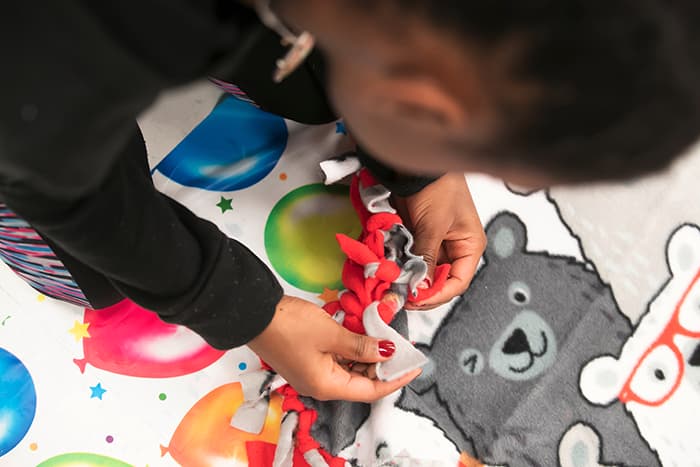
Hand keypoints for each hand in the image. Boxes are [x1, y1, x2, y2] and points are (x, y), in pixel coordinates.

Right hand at [248, 296, 420, 401]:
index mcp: (327, 385)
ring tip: (385, 337)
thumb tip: (387, 353)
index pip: (371, 390)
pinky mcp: (307, 359)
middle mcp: (321, 385)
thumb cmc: (290, 326)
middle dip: (383, 365)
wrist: (252, 313)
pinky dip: (353, 350)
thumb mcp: (332, 334)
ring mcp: (313, 373)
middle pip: (361, 381)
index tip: (415, 367)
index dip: (395, 379)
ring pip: (350, 369)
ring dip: (368, 356)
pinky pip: (338, 360)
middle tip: (401, 346)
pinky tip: (364, 334)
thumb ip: (362, 345)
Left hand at [394, 173, 485, 308]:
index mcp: (469, 246)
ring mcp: (435, 243)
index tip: (417, 299)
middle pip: (439, 280)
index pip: (457, 282)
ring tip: (394, 283)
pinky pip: (410, 259)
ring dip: (408, 278)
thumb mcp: (433, 224)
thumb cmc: (437, 186)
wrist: (415, 163)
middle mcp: (454, 248)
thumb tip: (419, 286)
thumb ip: (426, 256)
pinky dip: (401, 265)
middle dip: (421, 289)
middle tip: (401, 294)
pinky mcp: (418, 237)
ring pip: (422, 271)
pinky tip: (391, 269)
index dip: (437, 294)